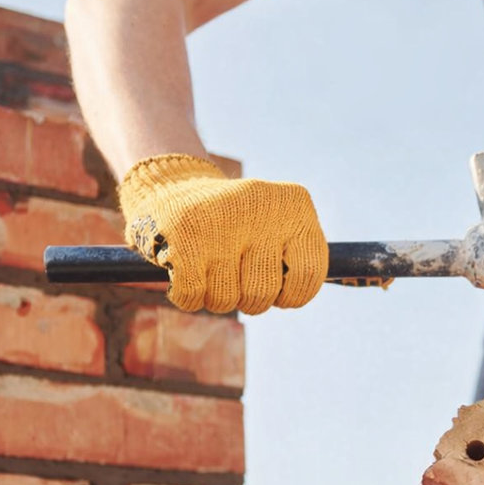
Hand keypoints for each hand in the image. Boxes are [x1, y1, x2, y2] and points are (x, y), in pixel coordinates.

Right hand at [118, 154, 327, 313]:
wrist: (174, 186)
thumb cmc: (236, 223)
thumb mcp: (277, 228)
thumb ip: (297, 259)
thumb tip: (301, 295)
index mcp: (295, 205)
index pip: (309, 274)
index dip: (290, 294)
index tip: (278, 290)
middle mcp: (261, 206)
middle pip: (264, 293)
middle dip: (248, 298)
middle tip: (235, 276)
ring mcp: (220, 220)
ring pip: (226, 299)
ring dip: (216, 297)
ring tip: (210, 268)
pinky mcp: (183, 235)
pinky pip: (193, 296)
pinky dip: (188, 295)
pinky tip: (185, 270)